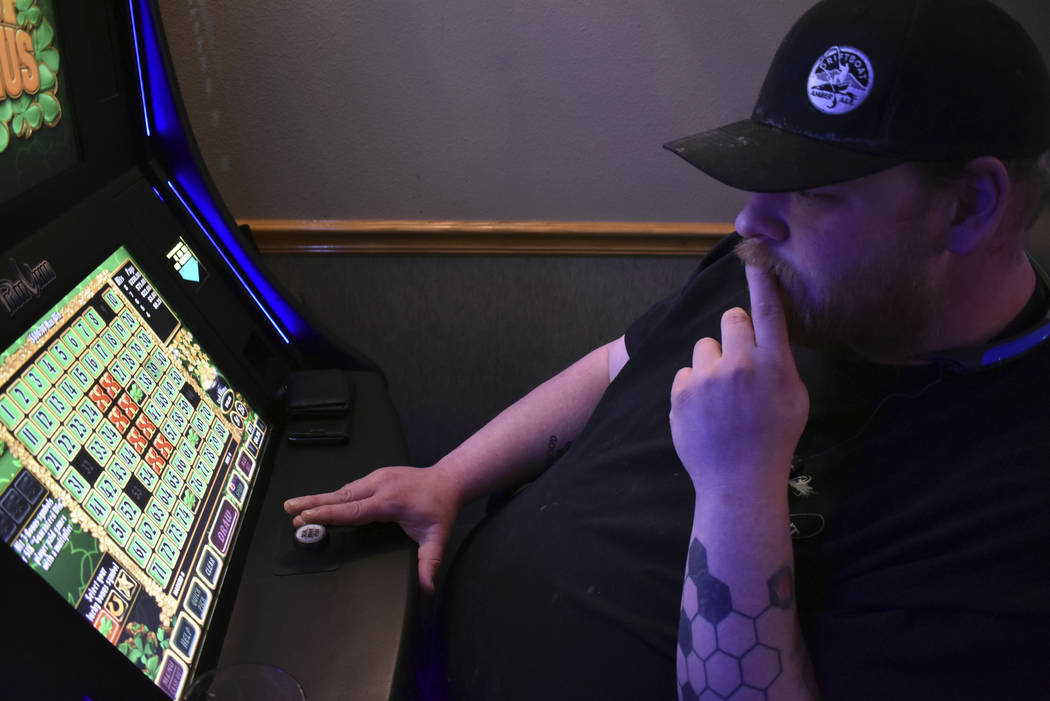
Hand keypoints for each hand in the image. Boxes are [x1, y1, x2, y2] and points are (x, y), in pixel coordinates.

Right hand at [283, 465, 459, 593]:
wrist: (448, 481)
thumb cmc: (441, 508)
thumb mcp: (438, 538)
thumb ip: (429, 563)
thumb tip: (426, 588)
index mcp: (390, 501)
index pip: (353, 511)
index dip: (328, 514)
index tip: (306, 517)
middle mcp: (379, 486)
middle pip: (341, 497)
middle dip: (313, 503)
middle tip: (289, 509)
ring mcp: (377, 478)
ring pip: (343, 491)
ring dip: (320, 498)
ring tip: (296, 507)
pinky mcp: (376, 477)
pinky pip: (350, 488)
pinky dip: (333, 496)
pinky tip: (320, 502)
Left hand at [669, 264, 808, 493]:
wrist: (738, 481)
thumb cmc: (773, 438)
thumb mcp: (793, 397)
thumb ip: (778, 361)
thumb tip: (760, 335)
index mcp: (775, 365)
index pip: (768, 311)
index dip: (761, 280)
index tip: (755, 255)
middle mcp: (741, 365)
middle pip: (731, 318)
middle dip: (734, 333)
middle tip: (739, 362)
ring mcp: (708, 378)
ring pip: (704, 346)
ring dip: (711, 364)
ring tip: (721, 397)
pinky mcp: (682, 392)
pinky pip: (686, 372)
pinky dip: (692, 387)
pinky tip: (704, 412)